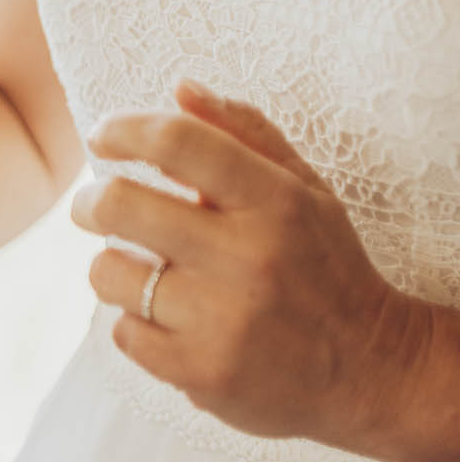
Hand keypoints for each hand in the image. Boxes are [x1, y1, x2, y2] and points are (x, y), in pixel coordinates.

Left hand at [77, 79, 425, 451]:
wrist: (372, 372)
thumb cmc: (324, 265)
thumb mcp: (302, 190)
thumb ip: (242, 134)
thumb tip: (179, 88)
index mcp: (275, 201)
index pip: (176, 142)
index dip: (123, 129)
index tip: (101, 135)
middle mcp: (248, 257)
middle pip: (117, 204)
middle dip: (88, 201)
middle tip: (91, 205)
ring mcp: (224, 319)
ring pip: (108, 271)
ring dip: (113, 267)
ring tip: (143, 270)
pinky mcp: (203, 373)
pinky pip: (123, 331)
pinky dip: (136, 323)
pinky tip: (171, 321)